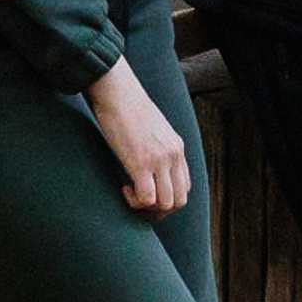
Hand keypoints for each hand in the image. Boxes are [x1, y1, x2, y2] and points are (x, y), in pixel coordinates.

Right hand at [86, 56, 189, 213]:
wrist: (116, 90)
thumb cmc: (126, 105)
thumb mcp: (151, 126)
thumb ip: (156, 143)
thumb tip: (146, 156)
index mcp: (177, 146)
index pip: (185, 186)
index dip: (168, 198)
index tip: (149, 194)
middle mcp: (173, 155)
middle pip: (179, 200)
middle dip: (160, 211)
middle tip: (139, 204)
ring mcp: (159, 159)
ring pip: (166, 203)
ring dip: (147, 208)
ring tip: (130, 195)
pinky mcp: (141, 162)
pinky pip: (147, 198)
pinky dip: (135, 201)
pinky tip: (123, 188)